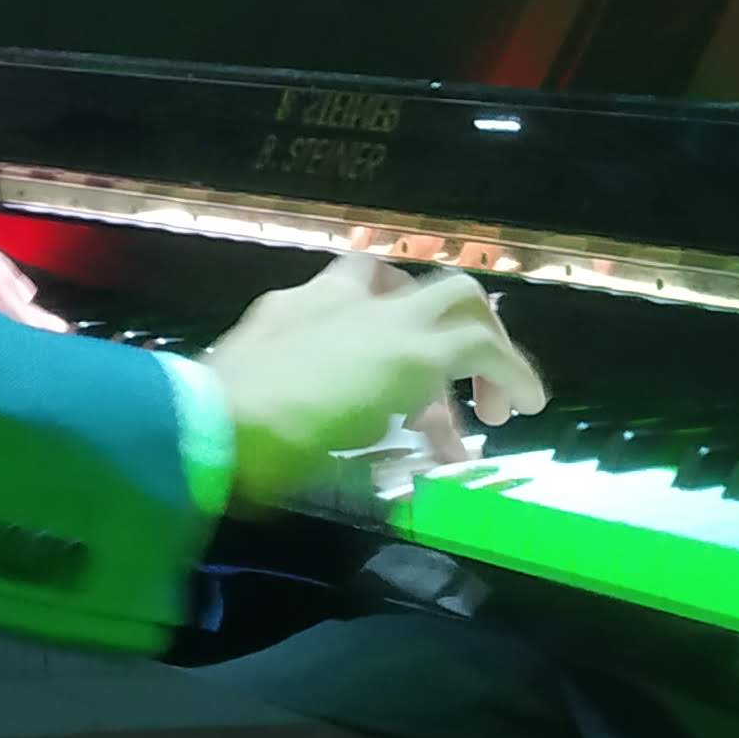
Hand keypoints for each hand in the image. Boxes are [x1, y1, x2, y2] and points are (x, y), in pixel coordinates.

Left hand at [203, 256, 545, 508]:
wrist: (208, 427)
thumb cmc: (289, 457)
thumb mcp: (365, 460)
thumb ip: (413, 442)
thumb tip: (443, 450)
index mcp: (411, 353)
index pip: (487, 348)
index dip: (518, 375)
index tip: (530, 407)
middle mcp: (382, 312)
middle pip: (460, 296)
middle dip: (483, 337)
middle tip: (479, 390)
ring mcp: (332, 298)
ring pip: (398, 277)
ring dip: (419, 314)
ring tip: (416, 358)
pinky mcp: (289, 301)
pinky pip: (340, 291)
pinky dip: (360, 316)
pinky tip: (344, 351)